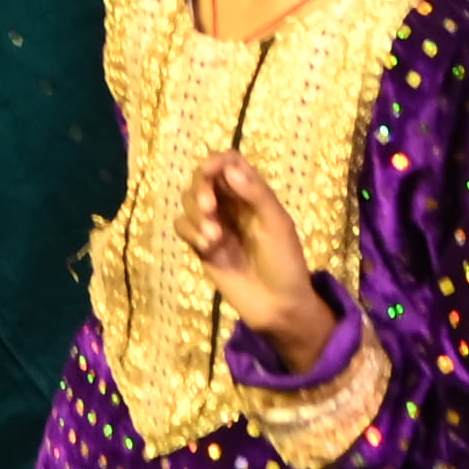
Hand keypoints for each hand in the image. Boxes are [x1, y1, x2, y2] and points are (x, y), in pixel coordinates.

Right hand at [179, 151, 334, 371]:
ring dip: (195, 212)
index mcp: (252, 194)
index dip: (216, 161)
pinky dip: (190, 231)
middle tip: (209, 206)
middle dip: (200, 188)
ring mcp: (214, 225)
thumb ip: (256, 194)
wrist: (279, 307)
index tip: (209, 171)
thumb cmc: (286, 262)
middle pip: (202, 179)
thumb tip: (228, 168)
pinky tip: (208, 246)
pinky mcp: (202, 247)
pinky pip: (182, 227)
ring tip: (213, 236)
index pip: (228, 163)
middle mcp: (231, 205)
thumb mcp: (278, 224)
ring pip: (188, 201)